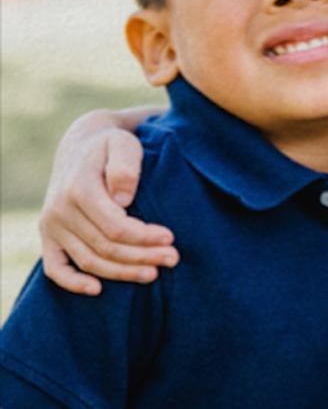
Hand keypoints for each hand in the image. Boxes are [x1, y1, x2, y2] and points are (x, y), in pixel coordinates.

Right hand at [39, 106, 178, 294]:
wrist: (81, 146)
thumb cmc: (110, 145)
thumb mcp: (123, 143)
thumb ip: (125, 166)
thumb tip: (123, 199)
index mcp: (78, 188)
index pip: (115, 226)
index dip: (144, 237)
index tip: (171, 239)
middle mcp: (60, 210)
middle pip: (105, 247)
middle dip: (141, 256)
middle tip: (173, 259)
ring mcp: (52, 226)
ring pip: (88, 261)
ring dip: (121, 272)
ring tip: (153, 273)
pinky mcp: (48, 237)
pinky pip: (55, 268)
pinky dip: (72, 283)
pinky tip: (97, 290)